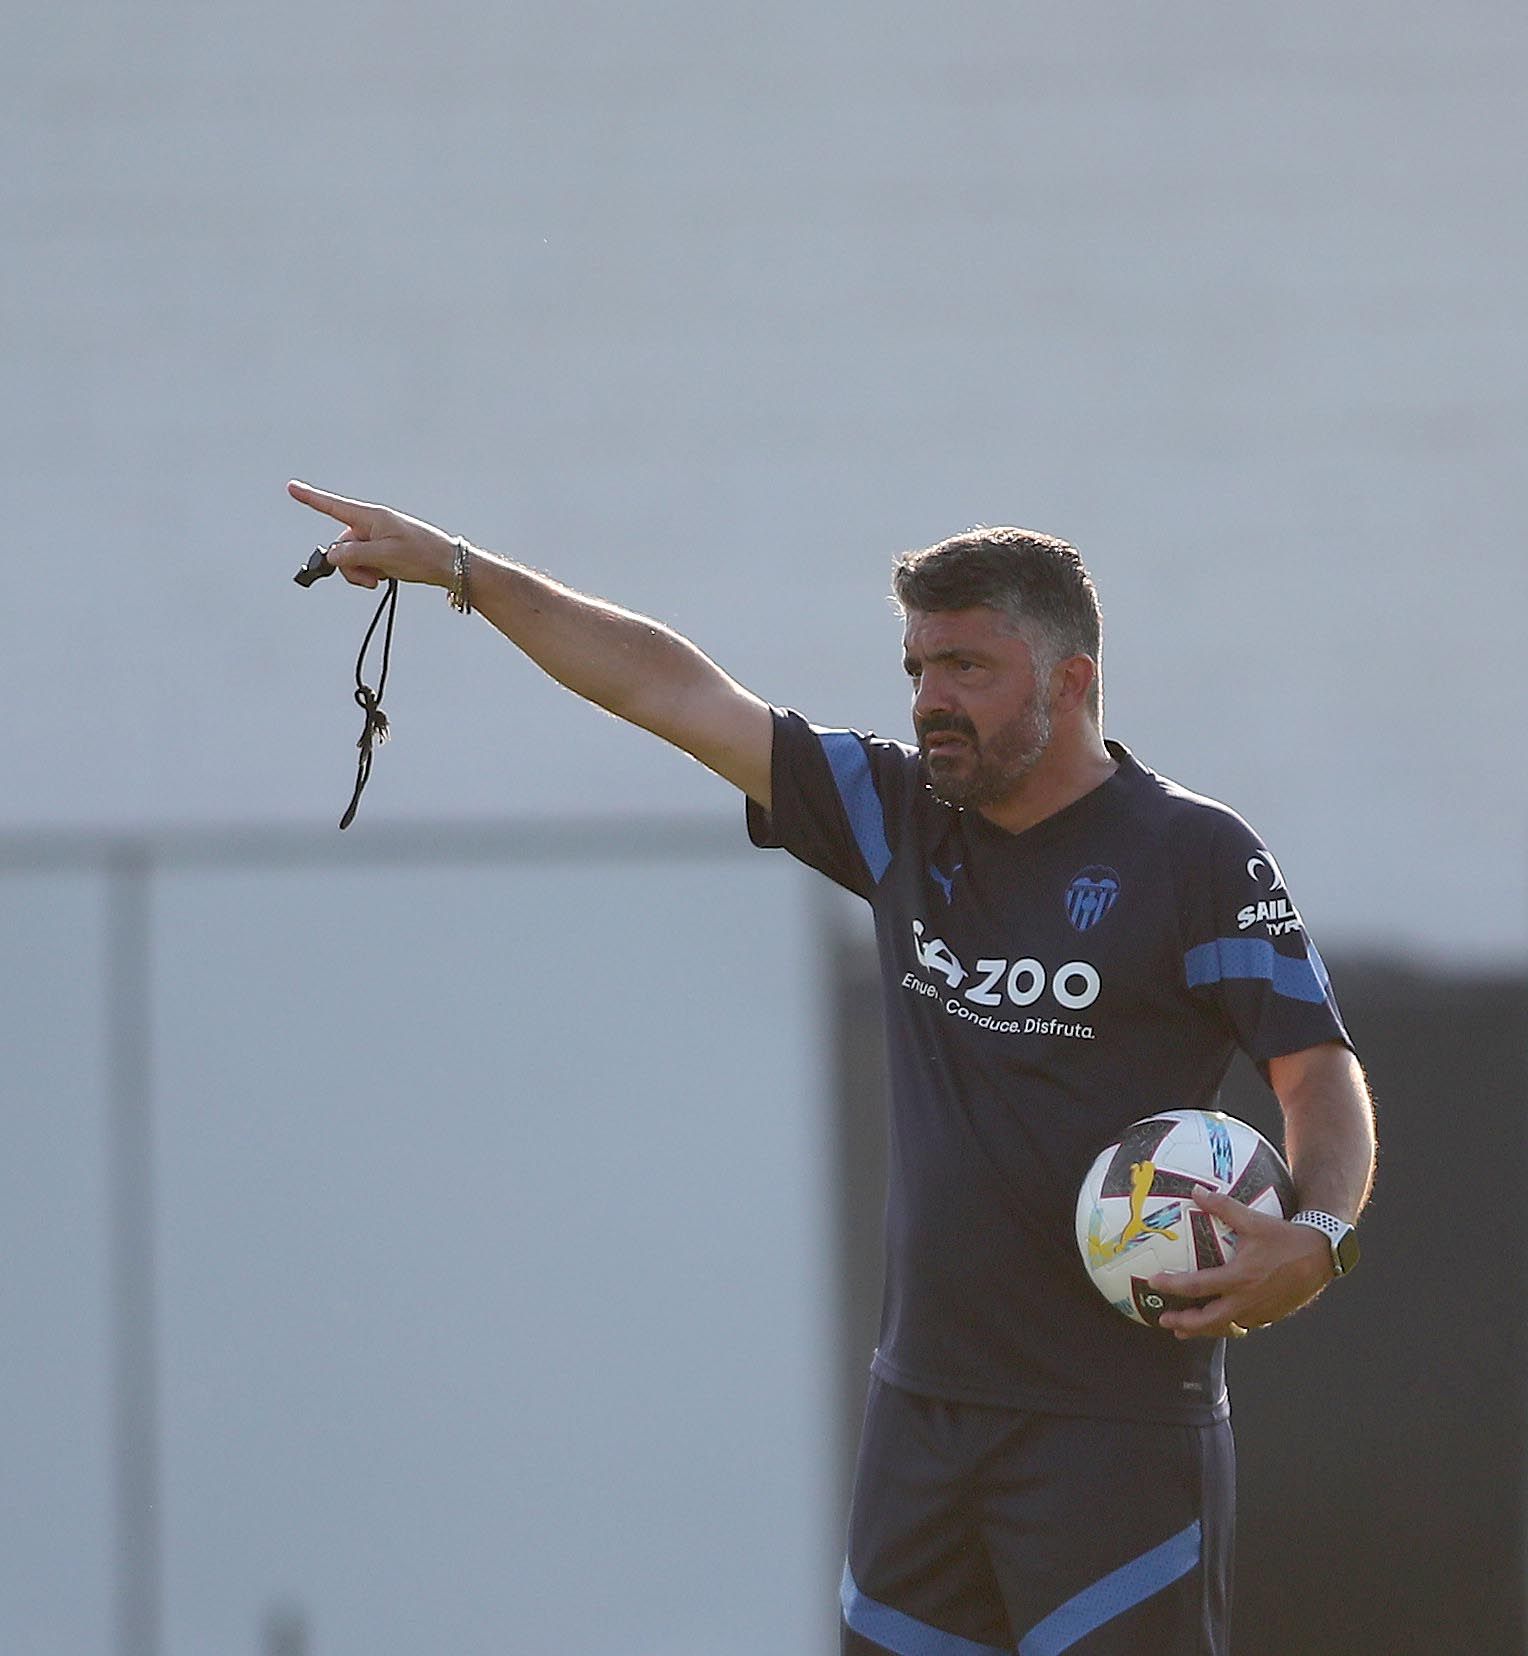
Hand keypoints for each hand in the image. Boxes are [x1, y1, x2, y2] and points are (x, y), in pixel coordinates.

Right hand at [288, 481, 456, 590]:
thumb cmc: (423, 555)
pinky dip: (369, 573)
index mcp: (371, 517)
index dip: (311, 498)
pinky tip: (386, 576)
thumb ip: (355, 555)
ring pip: (350, 558)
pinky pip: (363, 564)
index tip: (292, 487)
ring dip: (361, 573)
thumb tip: (332, 555)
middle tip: (372, 578)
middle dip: (350, 565)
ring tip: (381, 577)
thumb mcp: (386, 556)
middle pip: (341, 545)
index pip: (334, 506)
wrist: (448, 565)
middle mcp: (370, 525)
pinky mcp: (381, 551)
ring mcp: (375, 539)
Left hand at [1150, 1185, 1332, 1339]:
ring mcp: (1260, 1311)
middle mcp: (1248, 1299)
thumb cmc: (1285, 1236)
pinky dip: (1226, 1326)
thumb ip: (1223, 1206)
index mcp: (1240, 1277)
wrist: (1322, 1255)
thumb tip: (1196, 1191)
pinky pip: (1243, 1325)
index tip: (1154, 1282)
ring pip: (1226, 1327)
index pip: (1198, 1286)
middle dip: (1184, 1322)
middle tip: (1164, 1320)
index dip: (1173, 1285)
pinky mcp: (1271, 1316)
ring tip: (1184, 1330)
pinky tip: (1217, 1322)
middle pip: (1209, 1319)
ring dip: (1203, 1329)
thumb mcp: (1253, 1219)